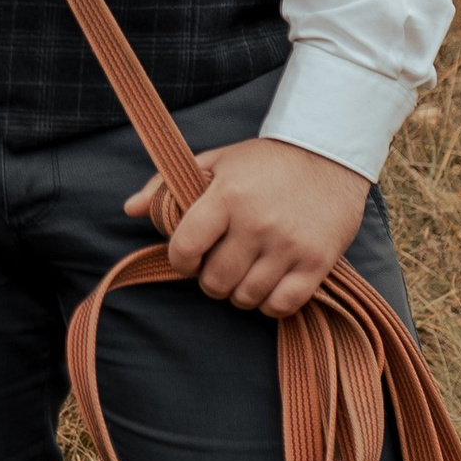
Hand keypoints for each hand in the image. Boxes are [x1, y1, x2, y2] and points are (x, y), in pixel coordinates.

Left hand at [124, 135, 369, 318]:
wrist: (330, 155)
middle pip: (215, 281)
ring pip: (246, 297)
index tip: (190, 257)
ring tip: (246, 272)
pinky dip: (270, 304)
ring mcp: (288, 245)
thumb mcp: (216, 162)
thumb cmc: (266, 162)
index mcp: (227, 195)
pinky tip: (270, 285)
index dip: (181, 261)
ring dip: (240, 292)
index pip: (186, 248)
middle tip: (221, 264)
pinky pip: (282, 305)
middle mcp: (257, 223)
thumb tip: (130, 209)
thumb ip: (168, 186)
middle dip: (211, 279)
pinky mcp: (316, 262)